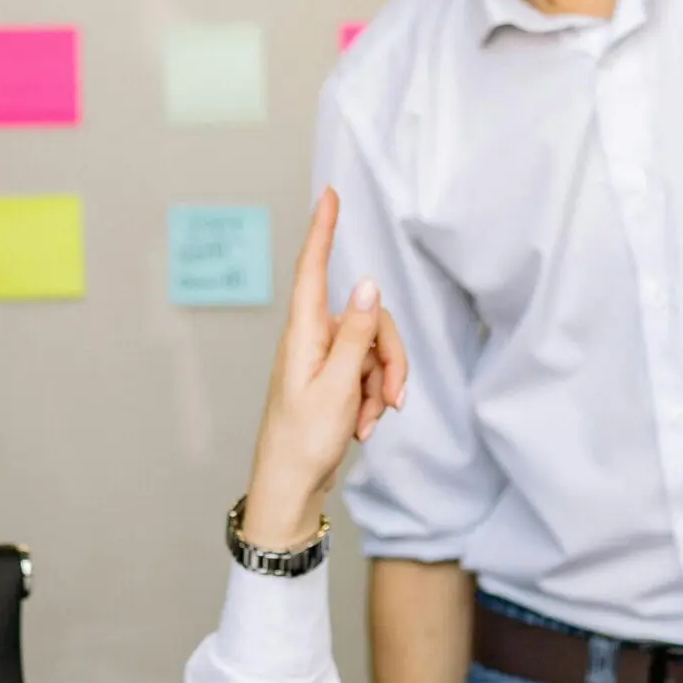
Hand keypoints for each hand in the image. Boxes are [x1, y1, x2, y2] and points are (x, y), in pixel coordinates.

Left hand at [237, 189, 406, 550]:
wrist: (290, 489)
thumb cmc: (303, 441)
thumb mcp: (336, 388)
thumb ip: (355, 335)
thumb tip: (368, 283)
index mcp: (303, 334)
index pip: (313, 269)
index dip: (323, 230)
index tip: (329, 194)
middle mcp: (312, 339)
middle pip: (368, 319)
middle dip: (389, 357)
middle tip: (392, 400)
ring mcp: (323, 360)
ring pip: (375, 349)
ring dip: (382, 385)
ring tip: (368, 421)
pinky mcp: (334, 380)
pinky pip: (370, 373)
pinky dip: (374, 398)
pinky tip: (362, 426)